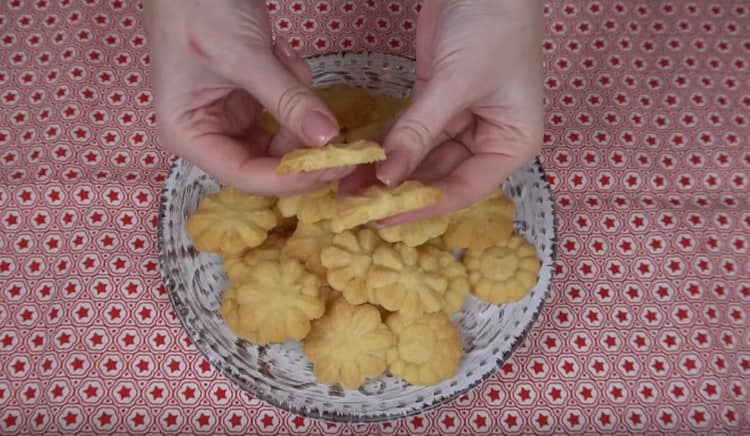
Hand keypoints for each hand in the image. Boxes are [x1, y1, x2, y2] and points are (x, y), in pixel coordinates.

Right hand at [144, 0, 350, 195]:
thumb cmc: (199, 10)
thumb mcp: (246, 57)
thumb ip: (288, 100)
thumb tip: (328, 140)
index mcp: (189, 135)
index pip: (246, 176)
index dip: (292, 178)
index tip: (336, 165)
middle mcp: (208, 135)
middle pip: (268, 163)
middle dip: (302, 143)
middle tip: (339, 130)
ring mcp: (231, 118)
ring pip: (283, 137)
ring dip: (297, 105)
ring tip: (283, 58)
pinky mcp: (250, 101)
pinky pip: (286, 111)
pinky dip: (294, 87)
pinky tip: (281, 53)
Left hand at [373, 0, 543, 223]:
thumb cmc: (490, 27)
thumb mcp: (455, 83)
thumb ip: (418, 132)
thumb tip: (386, 179)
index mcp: (511, 143)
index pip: (464, 188)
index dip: (423, 206)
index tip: (383, 218)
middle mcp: (488, 138)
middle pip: (439, 177)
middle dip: (399, 190)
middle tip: (355, 206)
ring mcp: (461, 120)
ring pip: (421, 157)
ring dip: (387, 171)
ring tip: (347, 189)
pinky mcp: (437, 101)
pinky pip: (410, 132)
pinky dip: (386, 144)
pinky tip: (359, 160)